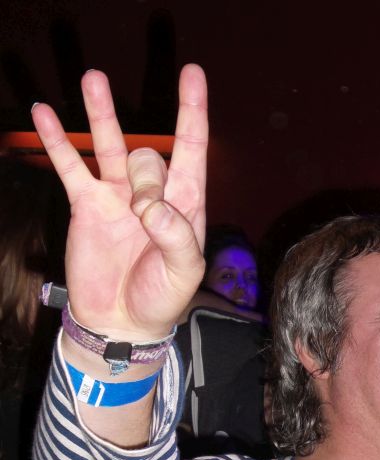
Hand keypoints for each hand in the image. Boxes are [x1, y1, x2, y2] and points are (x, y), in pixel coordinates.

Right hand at [32, 64, 207, 340]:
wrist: (123, 322)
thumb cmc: (162, 299)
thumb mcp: (184, 273)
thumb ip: (176, 237)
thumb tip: (150, 206)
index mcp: (183, 206)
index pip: (191, 149)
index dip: (193, 112)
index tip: (193, 74)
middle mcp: (151, 194)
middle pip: (148, 157)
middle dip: (146, 178)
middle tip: (141, 215)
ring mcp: (116, 196)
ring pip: (111, 144)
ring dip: (102, 112)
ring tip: (93, 78)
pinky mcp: (86, 205)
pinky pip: (70, 165)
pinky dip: (57, 141)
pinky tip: (43, 115)